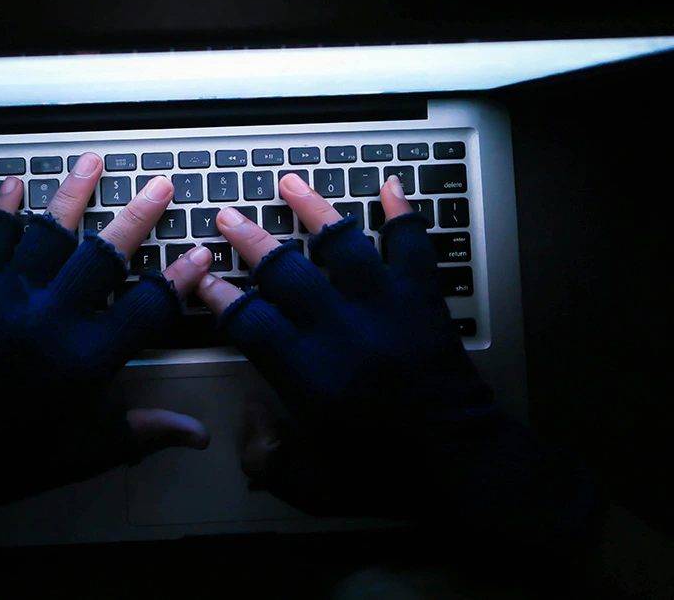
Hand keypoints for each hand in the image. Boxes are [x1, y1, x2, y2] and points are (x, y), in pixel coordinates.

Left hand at [0, 152, 211, 537]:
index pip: (148, 307)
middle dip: (138, 216)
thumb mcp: (87, 450)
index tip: (199, 254)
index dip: (180, 279)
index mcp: (87, 359)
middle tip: (158, 186)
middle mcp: (52, 319)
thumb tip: (195, 434)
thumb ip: (143, 432)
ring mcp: (10, 300)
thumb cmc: (11, 459)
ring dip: (73, 194)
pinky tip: (12, 187)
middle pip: (105, 254)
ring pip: (49, 233)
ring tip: (92, 162)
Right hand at [200, 173, 597, 549]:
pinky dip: (402, 216)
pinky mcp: (425, 305)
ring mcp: (388, 311)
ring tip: (290, 183)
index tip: (204, 280)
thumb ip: (271, 462)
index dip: (220, 297)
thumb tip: (250, 420)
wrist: (469, 468)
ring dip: (314, 209)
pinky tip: (391, 189)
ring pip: (343, 244)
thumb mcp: (318, 491)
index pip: (250, 320)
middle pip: (286, 270)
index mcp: (311, 376)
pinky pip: (412, 248)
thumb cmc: (393, 481)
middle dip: (250, 240)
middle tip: (228, 216)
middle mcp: (344, 333)